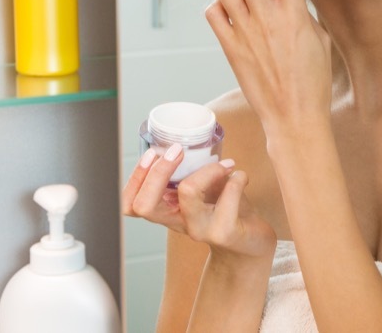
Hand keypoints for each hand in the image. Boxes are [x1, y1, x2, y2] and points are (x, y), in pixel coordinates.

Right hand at [122, 148, 276, 260]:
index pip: (130, 204)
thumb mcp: (204, 189)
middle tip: (179, 150)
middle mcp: (178, 223)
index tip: (154, 152)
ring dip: (208, 169)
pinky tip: (241, 177)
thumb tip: (187, 141)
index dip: (136, 178)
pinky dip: (237, 178)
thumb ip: (192, 171)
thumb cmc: (226, 209)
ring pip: (188, 192)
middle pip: (145, 205)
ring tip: (226, 165)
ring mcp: (200, 230)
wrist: (251, 240)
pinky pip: (228, 195)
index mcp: (168, 211)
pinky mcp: (224, 232)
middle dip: (159, 171)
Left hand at [206, 0, 331, 141]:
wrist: (294, 117)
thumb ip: (303, 10)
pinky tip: (233, 15)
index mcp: (295, 14)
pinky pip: (213, 12)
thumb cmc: (312, 80)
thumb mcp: (318, 38)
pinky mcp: (230, 48)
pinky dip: (220, 6)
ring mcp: (245, 33)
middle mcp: (267, 19)